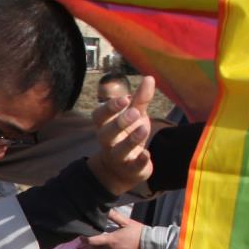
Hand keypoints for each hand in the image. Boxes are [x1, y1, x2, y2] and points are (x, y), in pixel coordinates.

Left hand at [79, 211, 144, 248]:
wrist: (151, 247)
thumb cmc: (139, 234)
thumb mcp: (127, 222)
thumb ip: (114, 216)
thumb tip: (106, 209)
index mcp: (111, 241)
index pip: (91, 241)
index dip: (84, 239)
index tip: (82, 236)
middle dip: (87, 246)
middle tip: (84, 242)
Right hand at [89, 75, 155, 193]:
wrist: (124, 170)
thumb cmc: (128, 135)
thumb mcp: (135, 116)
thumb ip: (141, 99)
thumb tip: (149, 77)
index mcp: (106, 126)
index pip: (99, 116)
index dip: (109, 108)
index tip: (125, 99)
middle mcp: (108, 142)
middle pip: (105, 134)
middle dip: (118, 123)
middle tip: (134, 112)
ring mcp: (118, 158)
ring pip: (119, 150)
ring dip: (130, 140)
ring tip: (144, 128)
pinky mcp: (130, 170)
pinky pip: (132, 167)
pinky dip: (139, 161)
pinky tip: (146, 154)